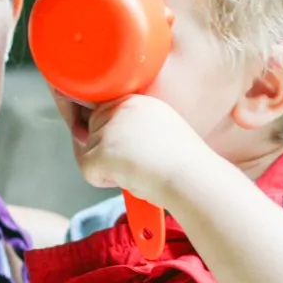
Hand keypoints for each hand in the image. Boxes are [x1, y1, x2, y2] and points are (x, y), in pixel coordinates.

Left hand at [78, 95, 208, 202]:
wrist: (194, 178)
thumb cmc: (184, 163)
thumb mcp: (158, 130)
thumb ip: (130, 126)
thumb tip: (91, 134)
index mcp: (136, 100)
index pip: (103, 116)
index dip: (117, 140)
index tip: (139, 150)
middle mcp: (121, 108)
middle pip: (92, 133)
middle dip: (108, 153)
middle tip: (140, 163)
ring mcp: (110, 129)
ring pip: (89, 154)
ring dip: (109, 169)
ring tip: (139, 170)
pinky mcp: (103, 152)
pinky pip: (88, 171)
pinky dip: (104, 182)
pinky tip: (131, 178)